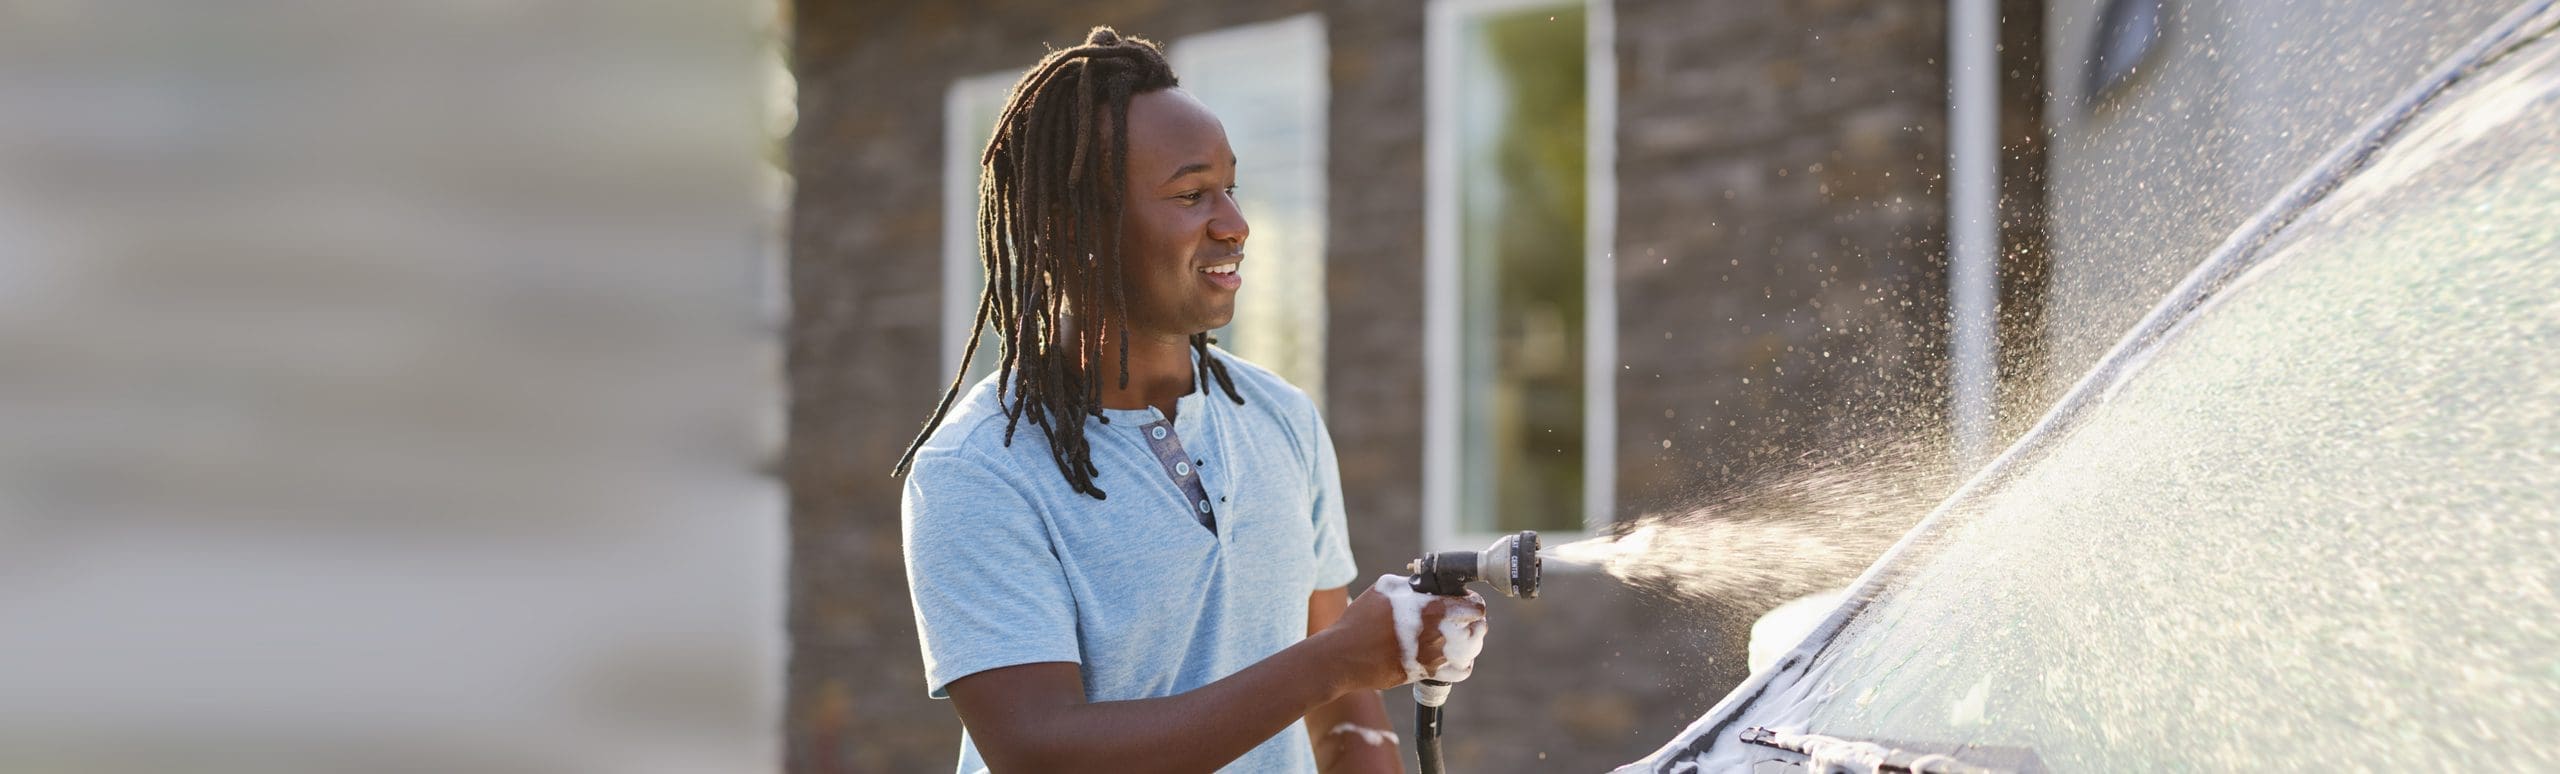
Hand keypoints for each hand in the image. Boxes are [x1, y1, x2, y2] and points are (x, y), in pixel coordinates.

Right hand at [1319, 574, 1490, 692]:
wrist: (1344, 656)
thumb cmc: (1360, 620)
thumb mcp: (1385, 588)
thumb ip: (1413, 584)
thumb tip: (1428, 584)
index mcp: (1431, 609)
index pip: (1475, 607)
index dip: (1474, 603)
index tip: (1468, 603)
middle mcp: (1438, 634)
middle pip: (1478, 630)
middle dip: (1474, 623)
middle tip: (1464, 621)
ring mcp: (1434, 657)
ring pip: (1471, 651)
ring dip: (1468, 643)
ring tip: (1458, 638)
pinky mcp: (1427, 674)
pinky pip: (1460, 671)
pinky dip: (1462, 664)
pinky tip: (1452, 657)